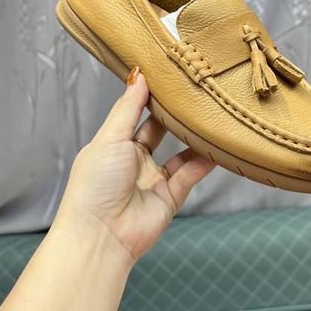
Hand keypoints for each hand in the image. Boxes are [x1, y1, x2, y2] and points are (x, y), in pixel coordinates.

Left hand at [54, 66, 215, 267]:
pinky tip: (215, 148)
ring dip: (194, 138)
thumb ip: (128, 108)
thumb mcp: (111, 137)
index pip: (134, 113)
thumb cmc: (95, 184)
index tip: (168, 75)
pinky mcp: (170, 198)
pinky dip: (203, 162)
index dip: (149, 96)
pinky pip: (190, 175)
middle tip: (195, 92)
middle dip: (175, 114)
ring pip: (180, 153)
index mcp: (114, 144)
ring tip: (211, 118)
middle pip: (160, 131)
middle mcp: (134, 160)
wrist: (101, 235)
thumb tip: (139, 75)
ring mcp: (153, 179)